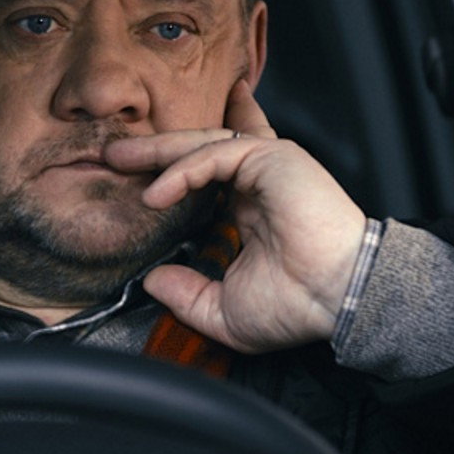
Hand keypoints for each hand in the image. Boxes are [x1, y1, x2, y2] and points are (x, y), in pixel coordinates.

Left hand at [103, 80, 365, 353]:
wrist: (339, 300)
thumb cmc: (298, 306)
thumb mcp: (223, 309)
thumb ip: (186, 293)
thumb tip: (151, 281)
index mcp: (252, 207)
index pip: (210, 171)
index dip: (173, 166)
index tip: (137, 172)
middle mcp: (259, 180)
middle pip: (197, 150)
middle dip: (153, 149)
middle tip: (114, 152)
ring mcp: (268, 165)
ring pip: (202, 144)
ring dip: (157, 150)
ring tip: (117, 158)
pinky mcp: (273, 159)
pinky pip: (215, 155)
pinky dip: (181, 171)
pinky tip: (156, 194)